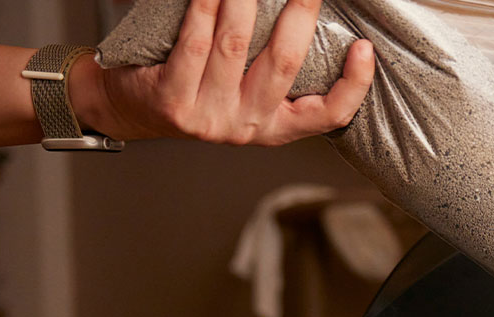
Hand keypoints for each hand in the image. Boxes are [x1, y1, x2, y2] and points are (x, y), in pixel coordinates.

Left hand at [71, 0, 374, 145]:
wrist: (129, 108)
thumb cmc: (192, 87)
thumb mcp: (243, 91)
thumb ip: (272, 68)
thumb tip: (304, 17)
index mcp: (274, 127)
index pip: (328, 115)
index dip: (354, 84)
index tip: (364, 48)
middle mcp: (246, 127)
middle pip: (283, 64)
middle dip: (299, 14)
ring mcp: (209, 119)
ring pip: (236, 45)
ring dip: (244, 0)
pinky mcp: (173, 102)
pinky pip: (195, 43)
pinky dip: (205, 8)